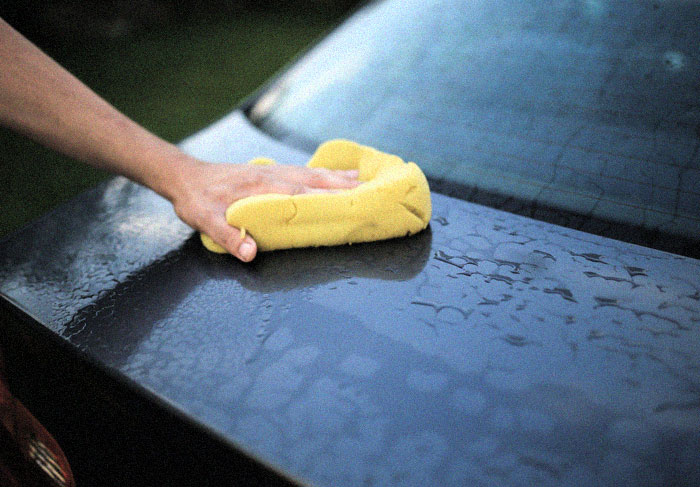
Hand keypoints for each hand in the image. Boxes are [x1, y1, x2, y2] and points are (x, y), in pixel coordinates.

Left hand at [168, 157, 359, 261]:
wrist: (185, 176)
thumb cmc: (196, 199)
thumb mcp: (204, 220)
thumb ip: (228, 236)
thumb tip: (251, 254)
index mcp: (260, 187)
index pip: (299, 192)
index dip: (325, 197)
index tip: (349, 202)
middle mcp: (271, 175)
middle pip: (313, 179)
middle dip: (342, 185)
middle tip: (369, 190)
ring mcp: (273, 171)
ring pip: (311, 173)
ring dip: (337, 177)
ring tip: (363, 179)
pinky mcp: (271, 172)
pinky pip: (304, 171)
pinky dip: (323, 173)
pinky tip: (334, 176)